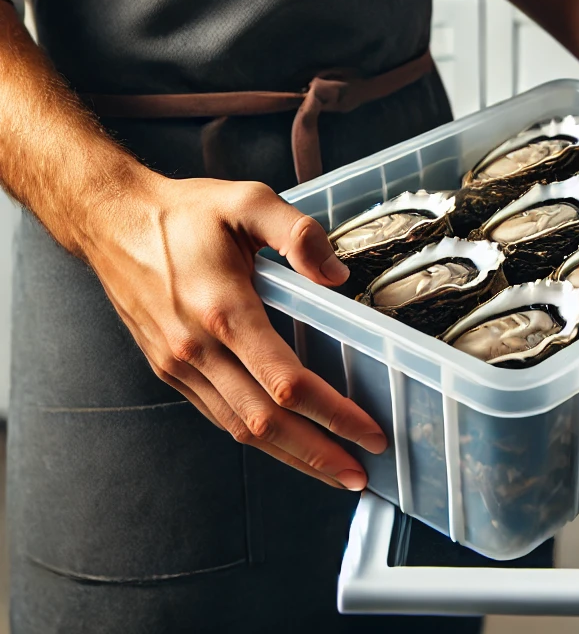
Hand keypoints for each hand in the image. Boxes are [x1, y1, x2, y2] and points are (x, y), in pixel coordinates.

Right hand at [79, 171, 385, 490]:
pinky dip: (256, 436)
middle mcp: (198, 349)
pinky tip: (283, 443)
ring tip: (331, 470)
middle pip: (266, 422)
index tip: (368, 431)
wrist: (112, 222)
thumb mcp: (248, 200)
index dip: (333, 414)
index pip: (287, 381)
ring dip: (290, 456)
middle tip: (360, 475)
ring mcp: (180, 365)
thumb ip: (298, 234)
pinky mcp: (170, 369)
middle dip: (318, 454)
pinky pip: (219, 414)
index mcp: (224, 310)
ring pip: (240, 428)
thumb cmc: (184, 213)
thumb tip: (337, 277)